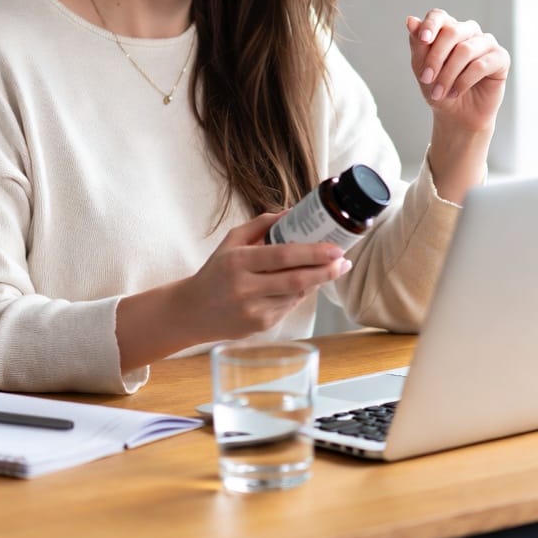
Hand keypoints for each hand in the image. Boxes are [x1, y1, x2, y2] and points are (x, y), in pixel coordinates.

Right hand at [183, 213, 351, 341]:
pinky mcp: (259, 326)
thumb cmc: (216, 271)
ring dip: (316, 281)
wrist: (193, 311)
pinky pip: (289, 307)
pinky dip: (301, 294)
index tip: (336, 249)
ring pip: (296, 295)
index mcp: (238, 261)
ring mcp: (253, 310)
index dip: (313, 253)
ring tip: (331, 269)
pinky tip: (307, 283)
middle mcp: (245, 288)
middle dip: (326, 271)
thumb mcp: (232, 241)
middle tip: (344, 261)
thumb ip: (262, 224)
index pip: (283, 256)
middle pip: (296, 280)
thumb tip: (293, 212)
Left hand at [406, 9, 509, 134]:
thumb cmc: (438, 88)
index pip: (439, 16)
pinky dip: (464, 81)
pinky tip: (455, 92)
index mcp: (448, 28)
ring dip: (448, 74)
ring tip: (439, 93)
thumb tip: (410, 19)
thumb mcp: (422, 68)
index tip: (423, 40)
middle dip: (435, 58)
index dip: (430, 25)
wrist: (456, 115)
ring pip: (465, 50)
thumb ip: (418, 44)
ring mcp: (486, 43)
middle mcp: (468, 31)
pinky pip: (481, 65)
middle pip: (452, 32)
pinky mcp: (501, 58)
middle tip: (426, 79)